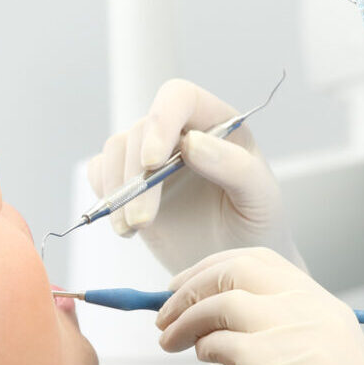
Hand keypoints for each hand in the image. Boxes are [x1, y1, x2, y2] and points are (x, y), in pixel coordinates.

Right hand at [88, 80, 300, 274]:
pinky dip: (105, 198)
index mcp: (218, 125)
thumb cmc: (256, 228)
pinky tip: (127, 228)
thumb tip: (192, 143)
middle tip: (143, 221)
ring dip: (118, 190)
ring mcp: (153, 158)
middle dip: (137, 177)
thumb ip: (236, 167)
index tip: (153, 161)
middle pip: (142, 130)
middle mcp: (182, 134)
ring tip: (135, 227)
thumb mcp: (261, 199)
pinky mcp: (131, 184)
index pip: (181, 97)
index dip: (162, 120)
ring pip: (117, 150)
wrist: (233, 267)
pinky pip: (102, 173)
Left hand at [155, 248, 363, 364]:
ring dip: (184, 315)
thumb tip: (226, 332)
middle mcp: (312, 310)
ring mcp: (295, 333)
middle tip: (164, 309)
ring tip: (168, 340)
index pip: (261, 263)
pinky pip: (219, 340)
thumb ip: (289, 340)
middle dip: (191, 283)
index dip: (215, 269)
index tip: (188, 286)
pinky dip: (201, 345)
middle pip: (236, 268)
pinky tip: (201, 359)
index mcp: (327, 307)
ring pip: (221, 299)